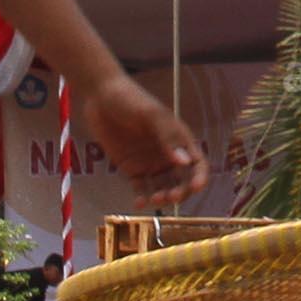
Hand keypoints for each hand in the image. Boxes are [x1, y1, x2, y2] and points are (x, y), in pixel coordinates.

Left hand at [81, 73, 208, 209]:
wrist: (101, 96)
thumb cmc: (131, 100)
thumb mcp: (151, 115)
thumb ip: (167, 137)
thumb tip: (185, 162)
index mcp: (179, 140)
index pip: (197, 163)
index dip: (199, 177)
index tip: (196, 188)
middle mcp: (168, 155)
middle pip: (182, 181)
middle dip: (180, 192)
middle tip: (170, 197)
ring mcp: (150, 163)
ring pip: (163, 188)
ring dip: (162, 198)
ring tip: (154, 200)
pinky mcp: (132, 169)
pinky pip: (141, 188)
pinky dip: (142, 198)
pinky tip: (139, 203)